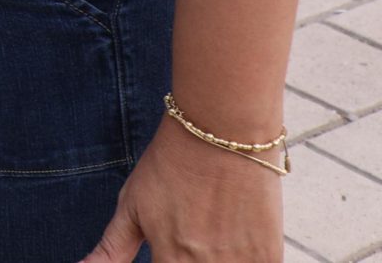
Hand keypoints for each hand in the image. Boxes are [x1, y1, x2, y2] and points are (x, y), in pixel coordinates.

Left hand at [80, 117, 284, 262]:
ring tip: (209, 237)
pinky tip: (233, 244)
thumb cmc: (170, 165)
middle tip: (188, 239)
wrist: (221, 131)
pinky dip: (244, 261)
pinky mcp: (270, 257)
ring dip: (216, 261)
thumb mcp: (132, 206)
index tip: (167, 253)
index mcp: (169, 261)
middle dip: (187, 262)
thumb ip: (111, 249)